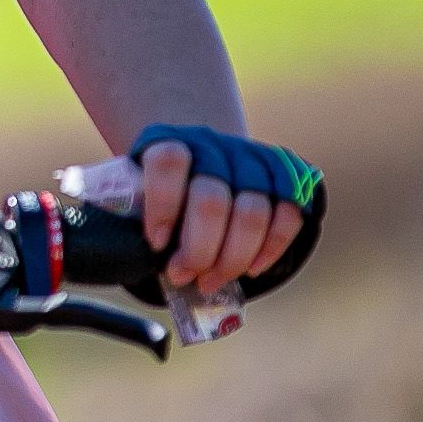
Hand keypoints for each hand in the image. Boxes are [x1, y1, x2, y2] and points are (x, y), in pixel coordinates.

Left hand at [131, 127, 311, 294]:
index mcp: (169, 140)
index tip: (156, 243)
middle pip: (213, 199)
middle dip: (199, 250)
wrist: (199, 158)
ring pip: (253, 213)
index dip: (163, 206)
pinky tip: (251, 269)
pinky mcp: (286, 175)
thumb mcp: (137, 191)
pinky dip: (271, 248)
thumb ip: (135, 216)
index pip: (170, 162)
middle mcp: (214, 145)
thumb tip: (134, 261)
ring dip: (232, 259)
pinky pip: (288, 216)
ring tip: (210, 282)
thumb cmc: (162, 190)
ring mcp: (252, 158)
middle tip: (183, 275)